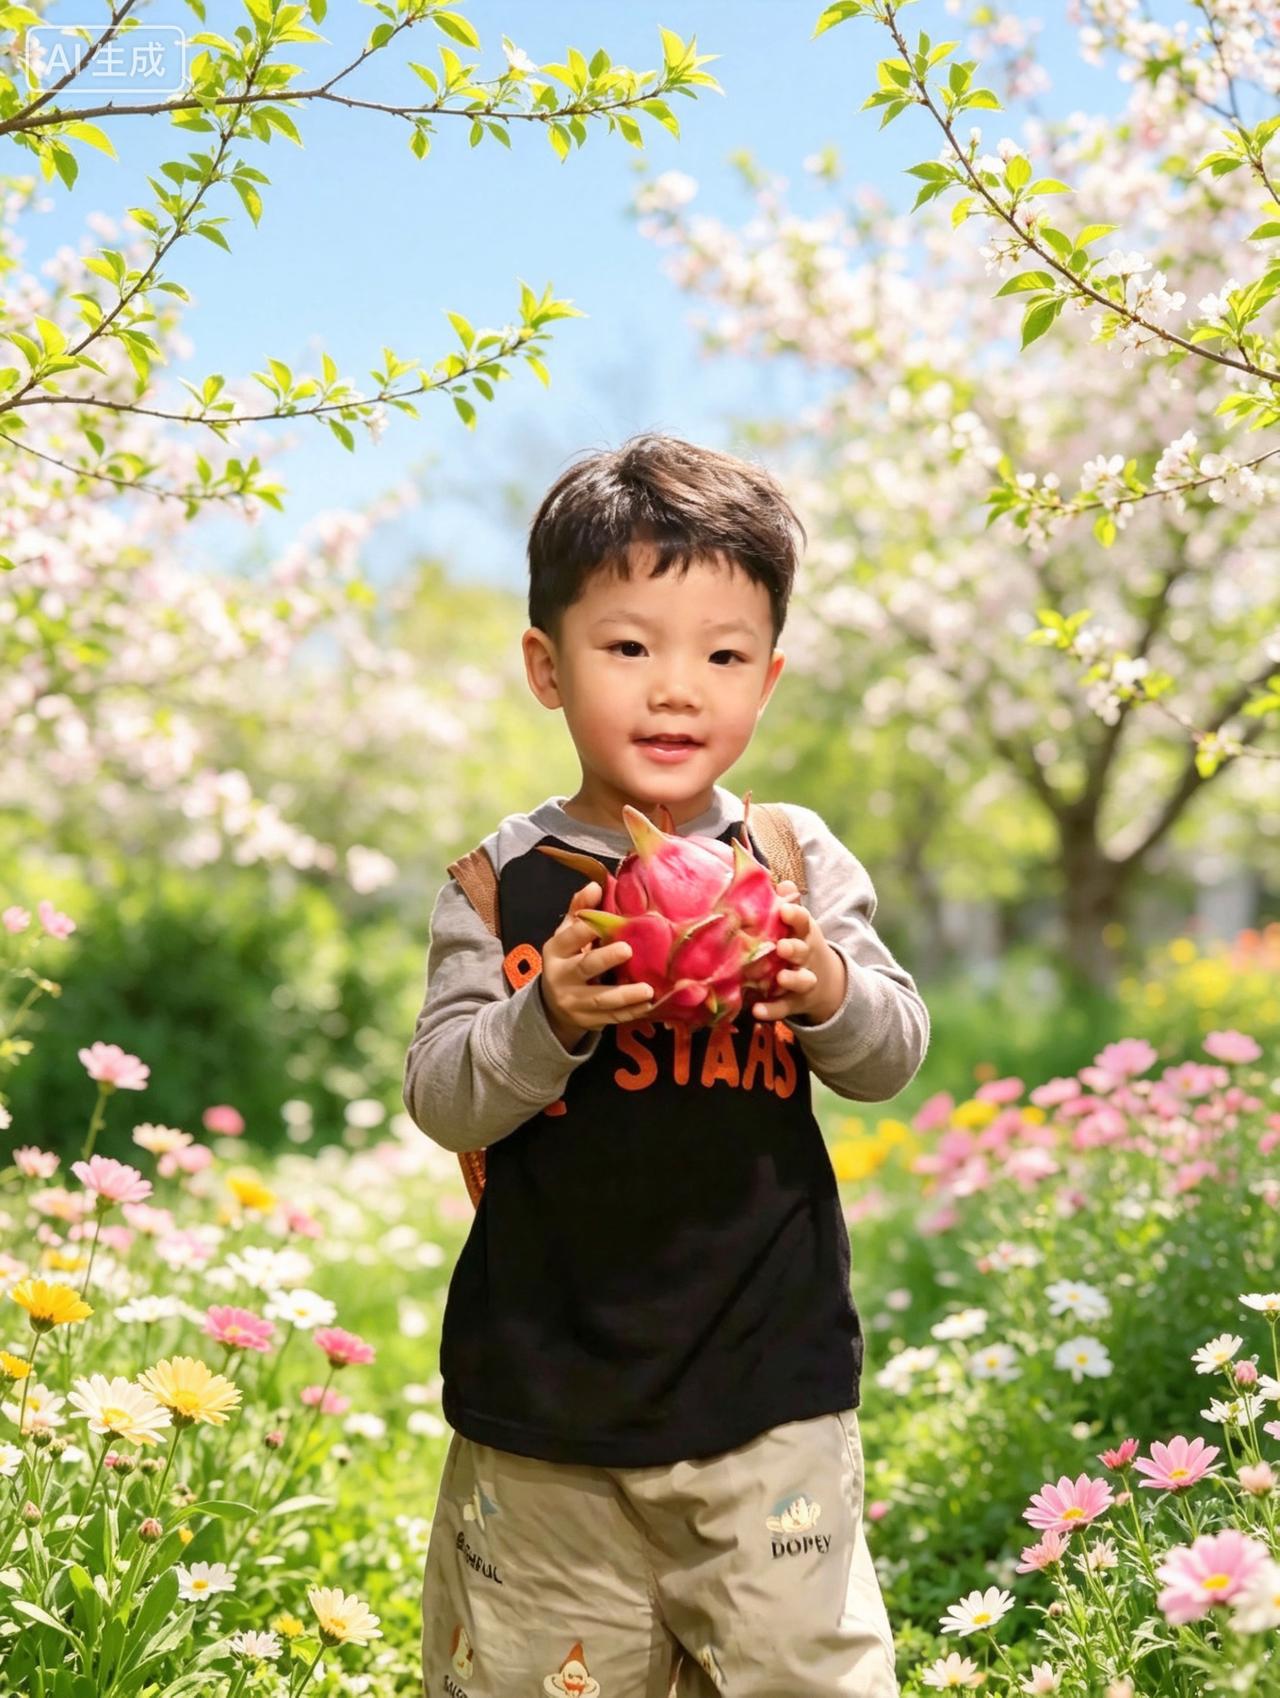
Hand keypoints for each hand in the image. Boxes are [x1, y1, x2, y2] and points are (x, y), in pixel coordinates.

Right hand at [538, 881, 655, 1049]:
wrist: (553, 1006)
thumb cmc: (567, 960)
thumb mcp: (566, 936)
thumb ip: (579, 911)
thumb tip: (595, 885)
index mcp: (556, 951)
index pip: (569, 938)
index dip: (585, 930)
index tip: (604, 922)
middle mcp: (562, 977)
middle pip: (584, 968)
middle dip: (604, 959)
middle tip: (627, 950)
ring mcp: (574, 1002)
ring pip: (600, 999)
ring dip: (624, 995)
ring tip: (647, 990)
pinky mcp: (588, 1021)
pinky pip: (612, 1017)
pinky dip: (631, 1012)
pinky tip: (649, 1005)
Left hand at [751, 879, 846, 1024]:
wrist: (826, 983)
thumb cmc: (800, 944)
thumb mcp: (798, 925)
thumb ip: (788, 905)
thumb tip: (780, 882)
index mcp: (805, 934)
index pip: (804, 922)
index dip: (795, 915)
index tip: (784, 910)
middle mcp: (807, 957)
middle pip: (804, 951)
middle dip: (794, 949)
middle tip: (782, 947)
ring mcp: (803, 980)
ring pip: (801, 980)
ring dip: (792, 979)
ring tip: (780, 978)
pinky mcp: (796, 1002)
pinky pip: (784, 1007)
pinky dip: (772, 1010)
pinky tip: (757, 1011)